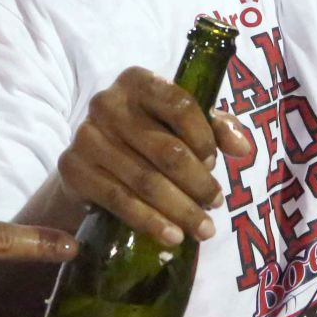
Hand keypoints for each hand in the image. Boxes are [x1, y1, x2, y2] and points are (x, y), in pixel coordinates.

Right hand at [57, 67, 252, 245]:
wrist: (93, 161)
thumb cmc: (146, 135)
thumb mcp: (179, 123)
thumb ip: (214, 128)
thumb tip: (243, 147)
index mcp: (137, 81)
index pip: (179, 104)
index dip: (204, 137)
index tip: (214, 163)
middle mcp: (107, 103)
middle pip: (166, 149)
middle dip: (198, 183)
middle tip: (216, 204)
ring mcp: (86, 136)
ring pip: (145, 180)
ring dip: (180, 210)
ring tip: (203, 229)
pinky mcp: (73, 168)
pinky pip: (119, 200)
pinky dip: (150, 221)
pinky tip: (172, 235)